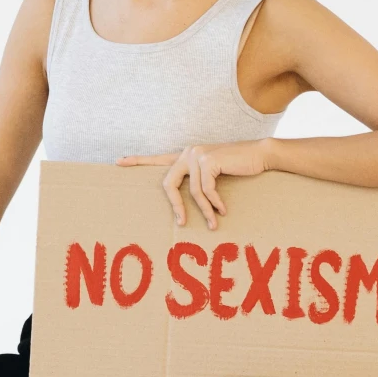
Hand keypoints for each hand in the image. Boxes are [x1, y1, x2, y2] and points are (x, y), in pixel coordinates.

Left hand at [118, 140, 272, 229]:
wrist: (259, 155)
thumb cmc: (239, 167)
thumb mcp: (215, 175)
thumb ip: (200, 181)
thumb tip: (189, 203)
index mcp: (186, 156)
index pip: (158, 159)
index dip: (138, 161)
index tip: (118, 162)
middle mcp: (188, 152)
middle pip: (168, 182)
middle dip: (175, 205)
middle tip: (183, 223)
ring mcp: (197, 154)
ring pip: (192, 192)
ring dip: (205, 210)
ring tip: (214, 224)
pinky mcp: (208, 160)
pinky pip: (206, 190)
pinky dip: (215, 203)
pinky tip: (223, 210)